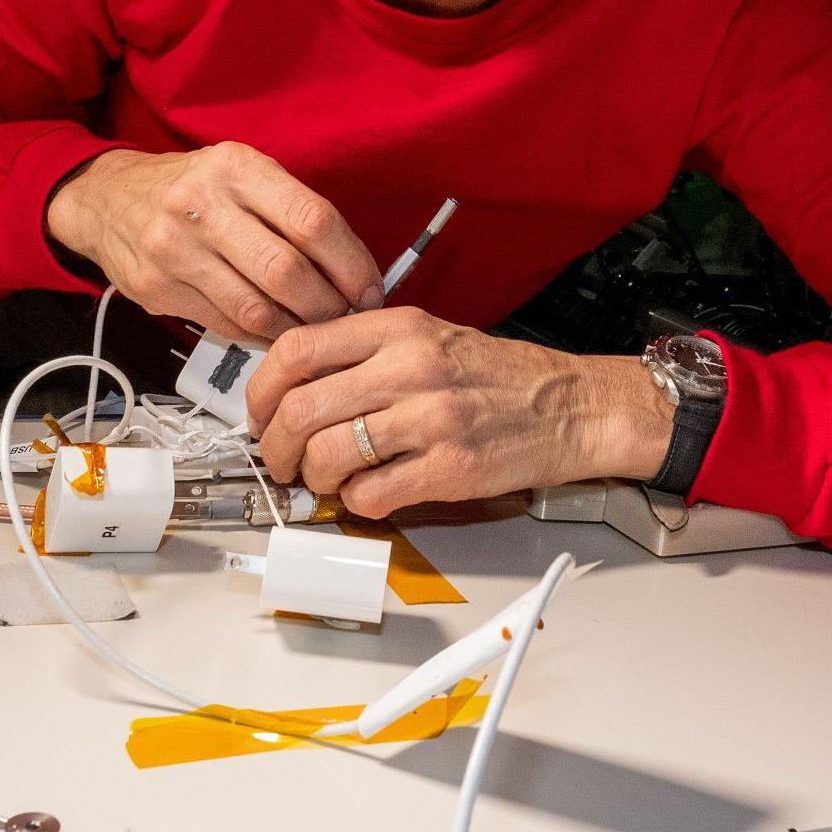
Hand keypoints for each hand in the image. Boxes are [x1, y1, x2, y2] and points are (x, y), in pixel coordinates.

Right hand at [44, 143, 384, 340]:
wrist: (107, 199)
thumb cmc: (191, 188)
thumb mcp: (241, 172)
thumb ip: (292, 211)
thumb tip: (354, 268)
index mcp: (235, 167)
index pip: (313, 221)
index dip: (352, 264)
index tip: (370, 288)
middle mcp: (201, 205)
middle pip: (288, 272)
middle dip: (329, 305)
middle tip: (346, 316)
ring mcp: (174, 251)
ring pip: (257, 310)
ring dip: (297, 329)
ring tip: (314, 329)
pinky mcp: (157, 290)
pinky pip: (227, 326)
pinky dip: (262, 337)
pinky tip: (276, 332)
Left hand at [246, 307, 675, 517]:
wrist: (570, 406)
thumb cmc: (497, 376)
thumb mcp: (428, 336)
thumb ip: (364, 352)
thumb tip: (295, 389)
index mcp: (397, 328)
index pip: (295, 351)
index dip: (261, 391)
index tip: (260, 415)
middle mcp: (409, 367)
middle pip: (300, 410)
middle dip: (275, 448)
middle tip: (282, 462)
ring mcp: (431, 419)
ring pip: (328, 456)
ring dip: (315, 479)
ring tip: (327, 481)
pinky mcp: (451, 468)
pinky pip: (372, 495)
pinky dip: (358, 503)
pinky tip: (371, 494)